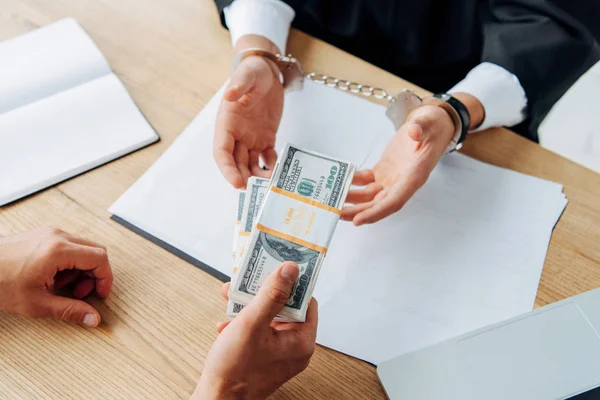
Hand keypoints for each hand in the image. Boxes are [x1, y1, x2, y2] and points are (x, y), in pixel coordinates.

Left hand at [0, 228, 111, 326]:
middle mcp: (58, 236)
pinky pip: (69, 245)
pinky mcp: (43, 235)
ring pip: (83, 248)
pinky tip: (53, 277)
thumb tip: (92, 318)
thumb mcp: (37, 303)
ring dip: (81, 269)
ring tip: (62, 287)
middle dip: (94, 274)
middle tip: (81, 293)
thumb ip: (69, 310)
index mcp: (59, 250)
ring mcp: (50, 233)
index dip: (105, 279)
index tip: (100, 294)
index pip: (100, 259)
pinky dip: (70, 262)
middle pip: (95, 251)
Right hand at [193, 262, 317, 399]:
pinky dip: (244, 324)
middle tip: (248, 281)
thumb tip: (291, 269)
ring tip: (230, 298)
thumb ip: (272, 294)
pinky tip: (227, 324)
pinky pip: (260, 332)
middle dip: (262, 293)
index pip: (306, 302)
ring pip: (269, 319)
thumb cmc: (234, 370)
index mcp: (302, 341)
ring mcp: (280, 355)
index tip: (277, 268)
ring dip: (249, 306)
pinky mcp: (265, 359)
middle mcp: (295, 349)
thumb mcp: (252, 323)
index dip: (291, 283)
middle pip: (285, 308)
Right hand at [214, 44, 283, 188]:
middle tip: (256, 192)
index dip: (227, 169)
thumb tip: (230, 95)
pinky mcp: (265, 138)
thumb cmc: (253, 71)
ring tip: (270, 185)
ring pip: (250, 164)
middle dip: (243, 178)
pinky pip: (266, 157)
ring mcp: (250, 138)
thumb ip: (239, 85)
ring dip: (258, 176)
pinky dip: (271, 166)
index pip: (221, 152)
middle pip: (235, 163)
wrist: (267, 71)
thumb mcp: (247, 74)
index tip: (237, 183)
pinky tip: (279, 172)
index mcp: (226, 123)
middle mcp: (236, 134)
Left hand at [342, 104, 454, 224]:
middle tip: (337, 213)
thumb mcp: (429, 124)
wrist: (431, 123)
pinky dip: (354, 183)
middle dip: (358, 211)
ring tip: (333, 202)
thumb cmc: (433, 127)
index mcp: (414, 176)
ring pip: (370, 196)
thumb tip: (414, 131)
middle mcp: (402, 182)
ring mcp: (392, 178)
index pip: (394, 201)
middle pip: (378, 204)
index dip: (375, 212)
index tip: (358, 220)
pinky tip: (341, 180)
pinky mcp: (384, 170)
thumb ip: (421, 128)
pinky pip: (366, 181)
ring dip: (352, 200)